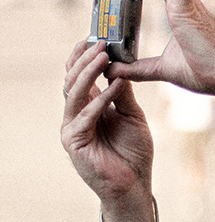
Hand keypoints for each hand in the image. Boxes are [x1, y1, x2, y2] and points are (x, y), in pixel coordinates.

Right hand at [62, 41, 153, 203]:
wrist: (134, 183)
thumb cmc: (134, 151)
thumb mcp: (132, 116)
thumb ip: (123, 94)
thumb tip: (120, 66)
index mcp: (89, 106)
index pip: (81, 75)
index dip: (85, 56)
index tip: (97, 38)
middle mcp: (77, 113)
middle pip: (73, 79)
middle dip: (85, 59)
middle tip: (100, 42)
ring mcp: (72, 127)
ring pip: (74, 93)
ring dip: (89, 73)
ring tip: (104, 57)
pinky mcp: (74, 141)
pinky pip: (85, 115)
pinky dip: (100, 100)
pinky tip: (113, 87)